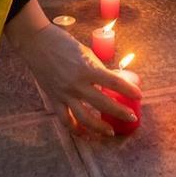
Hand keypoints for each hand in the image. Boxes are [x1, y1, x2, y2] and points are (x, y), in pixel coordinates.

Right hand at [11, 21, 141, 136]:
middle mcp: (76, 84)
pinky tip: (84, 133)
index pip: (113, 82)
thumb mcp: (87, 53)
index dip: (128, 90)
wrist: (37, 43)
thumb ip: (100, 69)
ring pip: (84, 118)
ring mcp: (64, 94)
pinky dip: (75, 129)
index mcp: (87, 68)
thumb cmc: (64, 43)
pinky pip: (65, 119)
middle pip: (103, 103)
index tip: (139, 95)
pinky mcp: (54, 99)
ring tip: (110, 131)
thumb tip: (115, 80)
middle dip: (120, 112)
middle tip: (131, 118)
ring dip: (99, 127)